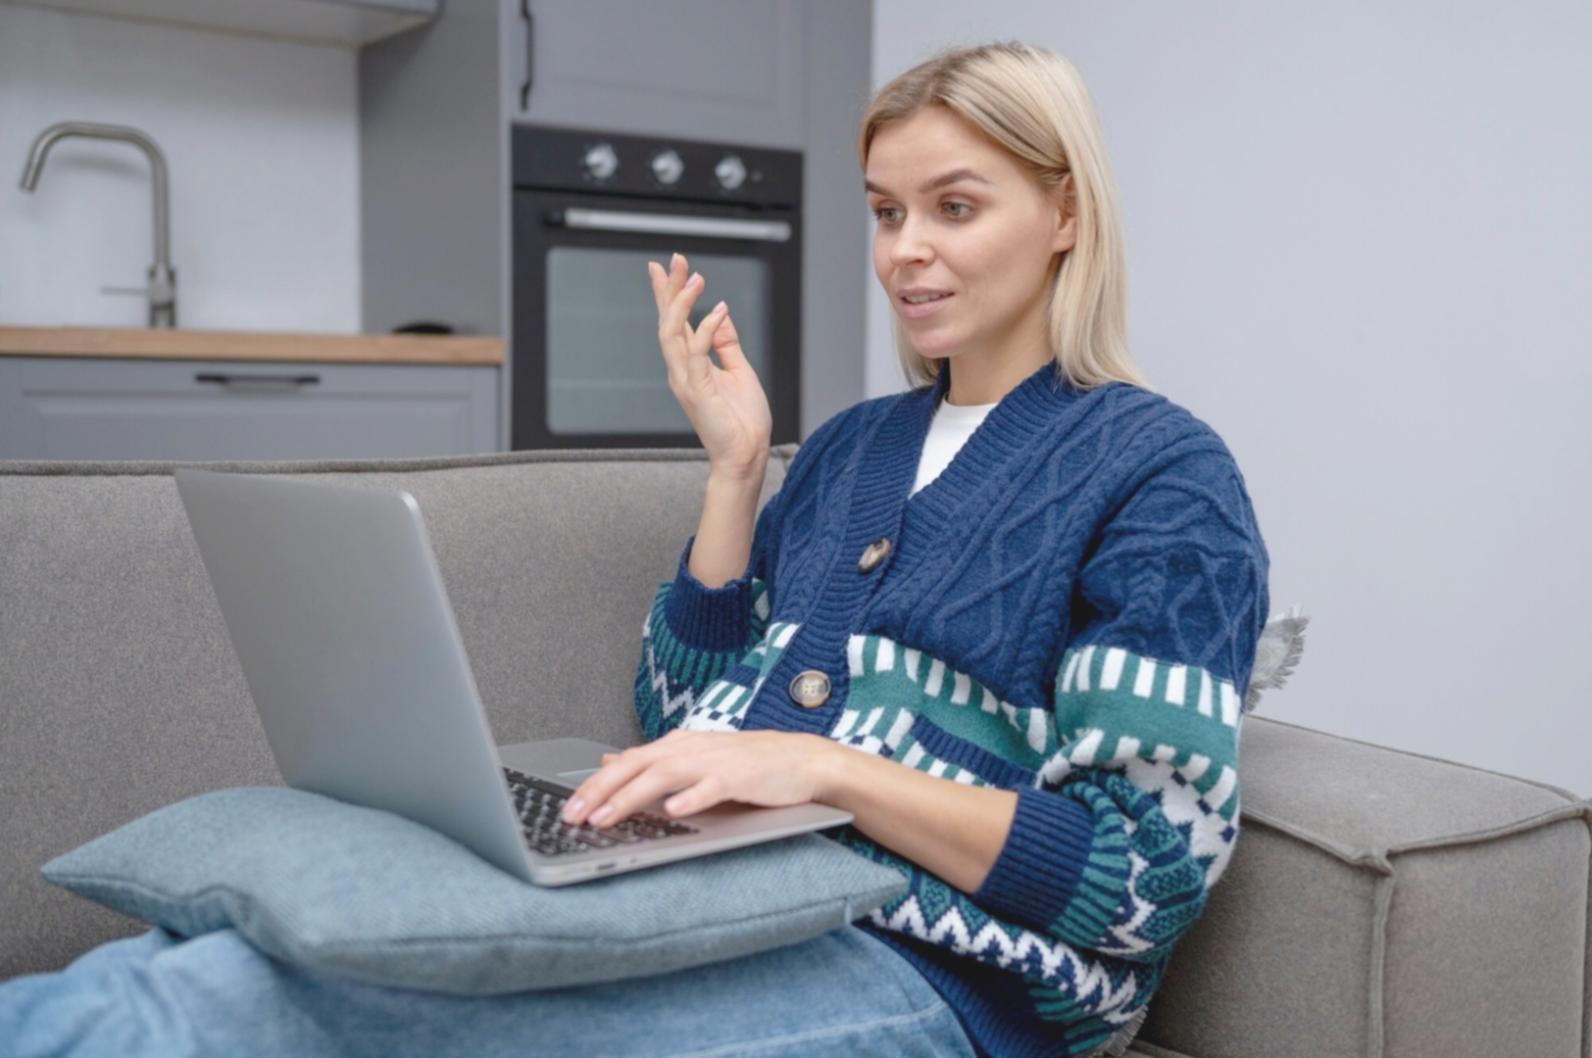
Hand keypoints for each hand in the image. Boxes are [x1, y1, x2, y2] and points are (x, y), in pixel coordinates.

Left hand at [560, 729, 829, 828]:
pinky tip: (674, 812)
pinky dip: (691, 798)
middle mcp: (689, 748)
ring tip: (607, 818)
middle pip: (635, 766)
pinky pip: (711, 787)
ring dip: (631, 797)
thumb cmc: (748, 764)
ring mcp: (714, 761)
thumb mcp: (693, 758)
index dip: (593, 785)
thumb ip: (653, 761)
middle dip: (600, 791)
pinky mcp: (739, 776)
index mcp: (676, 746)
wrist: (801, 760)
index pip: (625, 763)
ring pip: (663, 775)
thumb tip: (611, 760)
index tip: (567, 808)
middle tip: (573, 816)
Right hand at [648, 251, 771, 479]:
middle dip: (670, 289)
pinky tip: (717, 310)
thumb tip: (721, 313)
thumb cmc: (742, 420)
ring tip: (695, 277)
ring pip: (672, 333)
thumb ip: (726, 343)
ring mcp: (685, 381)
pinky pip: (696, 353)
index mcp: (689, 366)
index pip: (675, 323)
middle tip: (675, 259)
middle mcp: (680, 370)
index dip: (671, 294)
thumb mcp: (738, 370)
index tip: (671, 266)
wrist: (746, 455)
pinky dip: (706, 329)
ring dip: (682, 303)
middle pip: (667, 321)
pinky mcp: (697, 391)